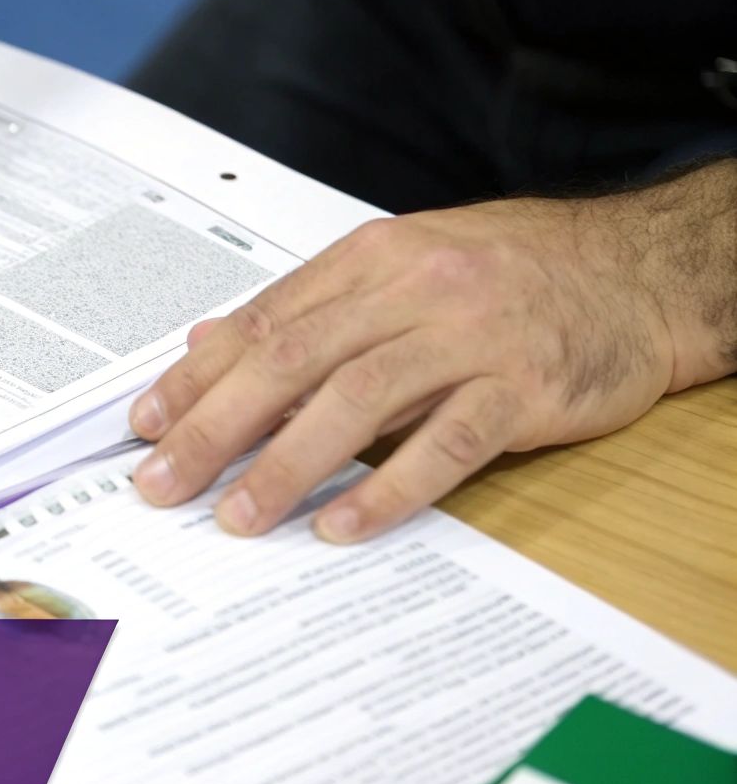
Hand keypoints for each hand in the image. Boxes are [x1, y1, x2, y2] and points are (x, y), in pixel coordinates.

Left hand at [127, 177, 736, 542]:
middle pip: (292, 359)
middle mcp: (413, 289)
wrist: (638, 270)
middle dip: (216, 426)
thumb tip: (206, 342)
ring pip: (358, 398)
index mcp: (371, 258)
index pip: (262, 320)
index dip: (196, 377)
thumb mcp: (400, 267)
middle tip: (165, 483)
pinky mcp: (526, 386)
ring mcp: (471, 336)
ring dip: (287, 463)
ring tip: (238, 515)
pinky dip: (389, 486)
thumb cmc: (510, 272)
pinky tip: (343, 525)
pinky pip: (448, 441)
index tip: (145, 427)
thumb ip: (306, 308)